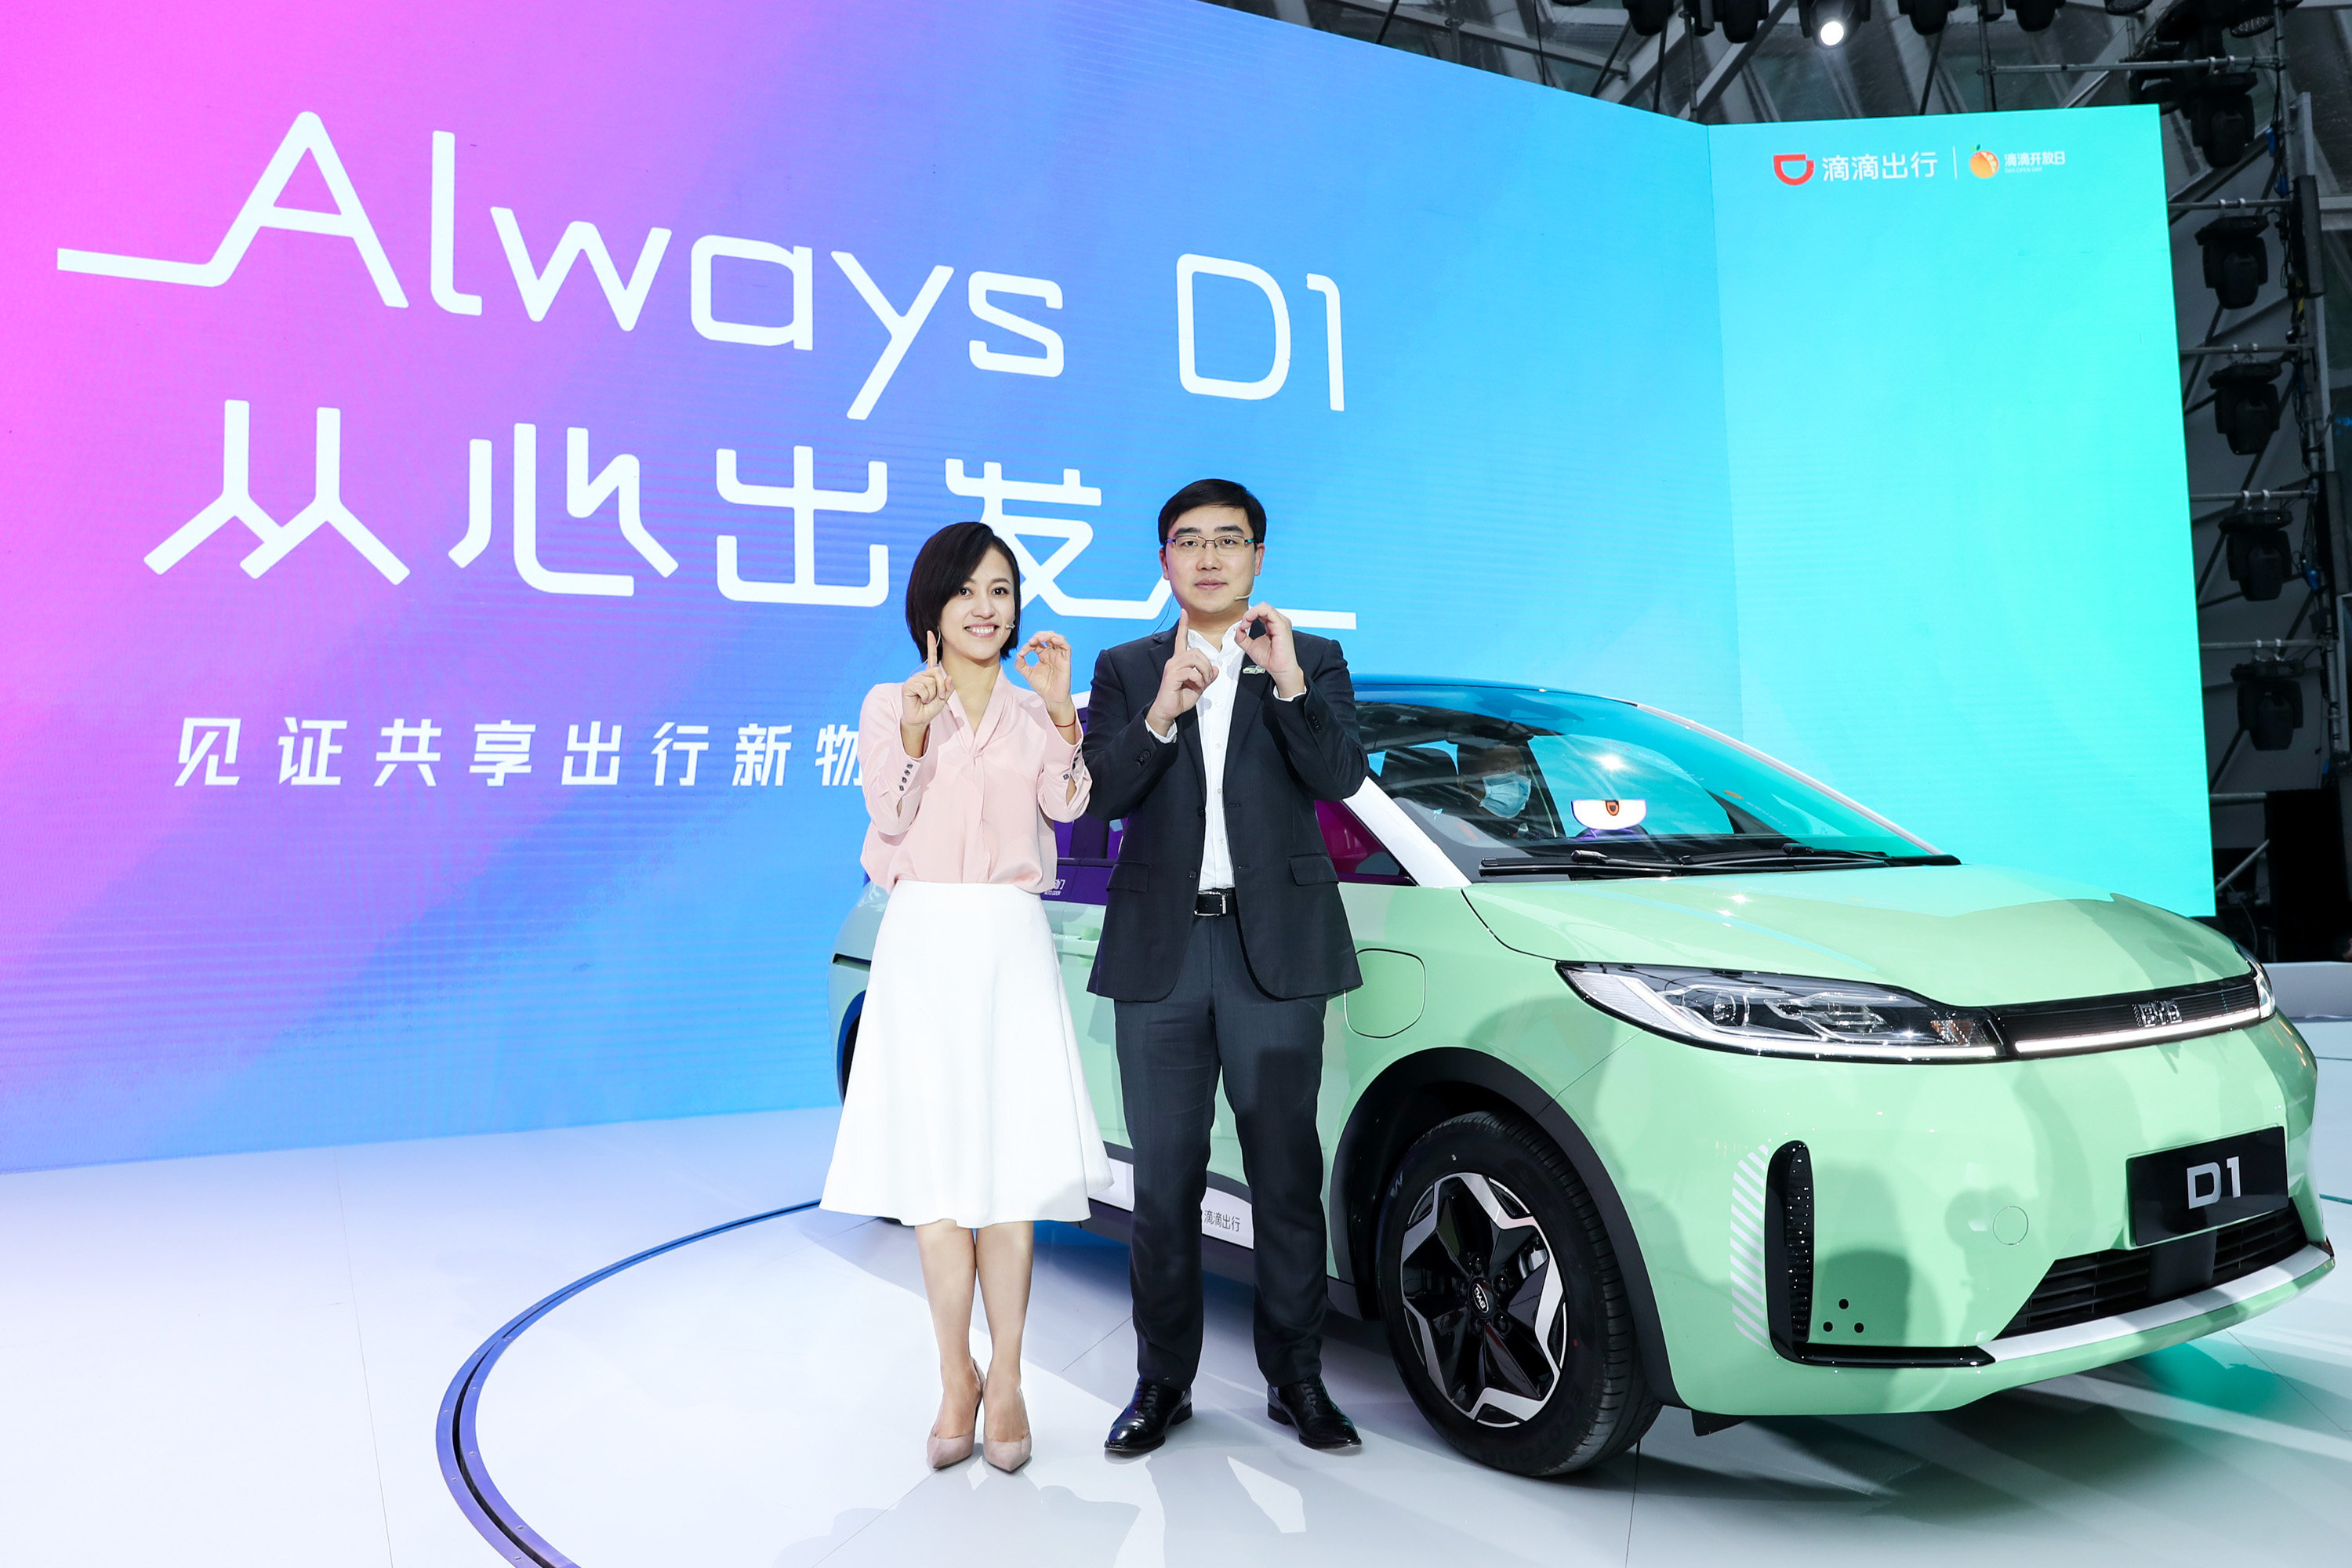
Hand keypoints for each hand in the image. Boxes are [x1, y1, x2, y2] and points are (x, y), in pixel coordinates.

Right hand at [900, 633, 951, 754]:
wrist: (920, 719)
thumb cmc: (930, 708)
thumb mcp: (945, 697)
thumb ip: (949, 687)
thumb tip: (949, 676)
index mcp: (930, 675)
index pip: (932, 658)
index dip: (931, 645)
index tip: (931, 632)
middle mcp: (921, 675)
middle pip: (938, 672)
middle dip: (941, 687)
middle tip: (937, 697)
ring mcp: (914, 679)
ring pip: (931, 682)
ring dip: (933, 694)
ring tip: (926, 700)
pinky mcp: (908, 685)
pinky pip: (923, 687)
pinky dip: (925, 696)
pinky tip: (919, 699)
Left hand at [1015, 630, 1073, 706]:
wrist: (1051, 698)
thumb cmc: (1042, 687)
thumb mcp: (1027, 674)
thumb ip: (1021, 664)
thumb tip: (1018, 654)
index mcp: (1043, 655)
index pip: (1036, 643)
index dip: (1029, 644)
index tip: (1022, 652)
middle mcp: (1052, 654)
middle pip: (1047, 637)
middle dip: (1039, 635)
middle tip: (1032, 641)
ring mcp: (1059, 656)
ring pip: (1057, 638)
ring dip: (1049, 635)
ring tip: (1040, 638)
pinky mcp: (1065, 660)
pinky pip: (1066, 647)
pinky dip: (1060, 641)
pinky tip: (1053, 640)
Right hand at [1146, 611, 1218, 736]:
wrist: (1167, 711)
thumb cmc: (1179, 698)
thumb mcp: (1198, 686)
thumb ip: (1207, 677)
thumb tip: (1216, 669)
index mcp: (1179, 661)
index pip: (1181, 639)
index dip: (1183, 625)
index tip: (1184, 611)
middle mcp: (1174, 661)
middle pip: (1196, 651)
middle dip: (1206, 664)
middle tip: (1207, 678)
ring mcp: (1172, 667)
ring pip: (1194, 658)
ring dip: (1203, 671)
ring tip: (1202, 682)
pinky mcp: (1172, 676)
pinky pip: (1190, 671)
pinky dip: (1198, 679)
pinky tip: (1195, 686)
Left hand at [1237, 602, 1304, 698]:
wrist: (1280, 669)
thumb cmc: (1270, 659)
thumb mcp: (1250, 646)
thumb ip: (1242, 637)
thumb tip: (1238, 628)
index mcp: (1273, 624)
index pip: (1260, 611)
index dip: (1248, 616)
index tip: (1242, 627)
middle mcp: (1278, 621)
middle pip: (1261, 607)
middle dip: (1248, 614)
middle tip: (1243, 625)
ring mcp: (1281, 622)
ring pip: (1264, 606)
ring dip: (1250, 613)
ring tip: (1245, 623)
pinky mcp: (1282, 625)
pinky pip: (1267, 611)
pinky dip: (1254, 614)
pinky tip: (1249, 622)